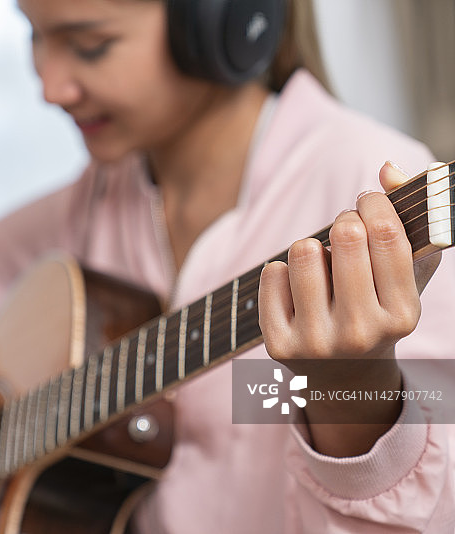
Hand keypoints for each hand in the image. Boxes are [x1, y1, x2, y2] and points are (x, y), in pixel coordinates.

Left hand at [258, 162, 439, 455]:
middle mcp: (360, 333)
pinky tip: (296, 285)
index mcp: (403, 315)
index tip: (368, 199)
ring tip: (320, 261)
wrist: (345, 377)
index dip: (375, 203)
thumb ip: (409, 217)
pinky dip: (282, 269)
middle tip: (345, 228)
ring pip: (303, 251)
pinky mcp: (278, 346)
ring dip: (311, 245)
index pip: (387, 235)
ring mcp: (316, 343)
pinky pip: (271, 274)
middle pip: (345, 237)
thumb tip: (388, 169)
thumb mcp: (406, 274)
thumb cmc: (379, 310)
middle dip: (344, 220)